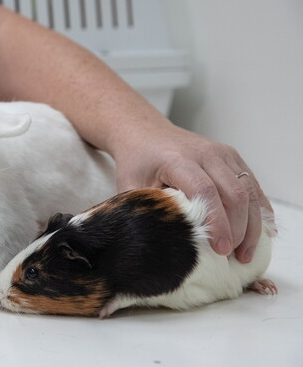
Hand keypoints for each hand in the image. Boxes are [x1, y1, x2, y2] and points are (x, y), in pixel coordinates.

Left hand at [113, 124, 271, 262]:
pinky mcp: (232, 158)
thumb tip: (157, 244)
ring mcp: (223, 154)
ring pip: (248, 190)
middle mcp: (205, 153)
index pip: (205, 192)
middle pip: (233, 193)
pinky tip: (260, 233)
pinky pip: (252, 185)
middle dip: (238, 230)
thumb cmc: (138, 162)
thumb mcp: (131, 186)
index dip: (217, 223)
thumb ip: (144, 211)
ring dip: (252, 224)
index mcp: (178, 160)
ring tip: (246, 253)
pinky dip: (258, 210)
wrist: (145, 134)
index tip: (221, 250)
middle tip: (234, 257)